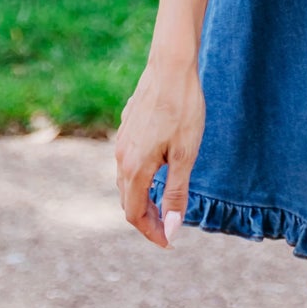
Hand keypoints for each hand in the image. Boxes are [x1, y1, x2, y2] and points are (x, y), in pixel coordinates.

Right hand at [114, 52, 205, 248]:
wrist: (171, 65)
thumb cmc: (183, 108)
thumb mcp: (185, 155)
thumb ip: (176, 194)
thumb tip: (172, 229)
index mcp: (134, 167)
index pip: (133, 214)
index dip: (151, 232)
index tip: (169, 242)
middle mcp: (121, 157)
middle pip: (127, 200)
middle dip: (147, 218)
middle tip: (170, 227)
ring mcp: (121, 140)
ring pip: (126, 181)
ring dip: (142, 197)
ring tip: (164, 203)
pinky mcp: (127, 126)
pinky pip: (128, 161)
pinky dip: (141, 176)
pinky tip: (158, 170)